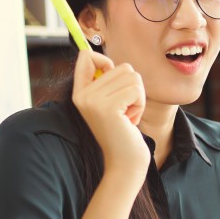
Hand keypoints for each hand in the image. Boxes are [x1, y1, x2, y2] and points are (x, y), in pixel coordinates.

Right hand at [72, 48, 148, 174]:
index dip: (106, 62)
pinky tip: (130, 120)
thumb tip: (106, 60)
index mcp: (79, 92)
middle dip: (133, 88)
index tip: (115, 83)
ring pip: (132, 77)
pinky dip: (140, 104)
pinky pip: (136, 90)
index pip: (86, 56)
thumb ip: (107, 82)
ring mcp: (93, 101)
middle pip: (122, 67)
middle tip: (125, 110)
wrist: (125, 162)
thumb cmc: (122, 131)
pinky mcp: (108, 108)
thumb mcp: (111, 102)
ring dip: (138, 97)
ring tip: (127, 115)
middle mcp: (82, 95)